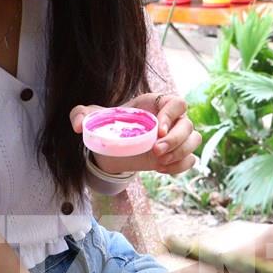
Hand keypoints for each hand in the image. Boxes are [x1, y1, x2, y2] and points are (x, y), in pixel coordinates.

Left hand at [69, 92, 200, 175]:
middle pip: (188, 125)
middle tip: (155, 152)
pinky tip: (162, 170)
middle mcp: (172, 119)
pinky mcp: (177, 155)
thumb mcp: (93, 117)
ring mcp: (177, 137)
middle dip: (175, 140)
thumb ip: (82, 114)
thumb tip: (78, 125)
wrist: (114, 145)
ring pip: (194, 141)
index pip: (177, 103)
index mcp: (157, 103)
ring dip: (181, 153)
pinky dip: (180, 166)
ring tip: (160, 162)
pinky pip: (190, 160)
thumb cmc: (109, 124)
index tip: (157, 130)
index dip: (171, 115)